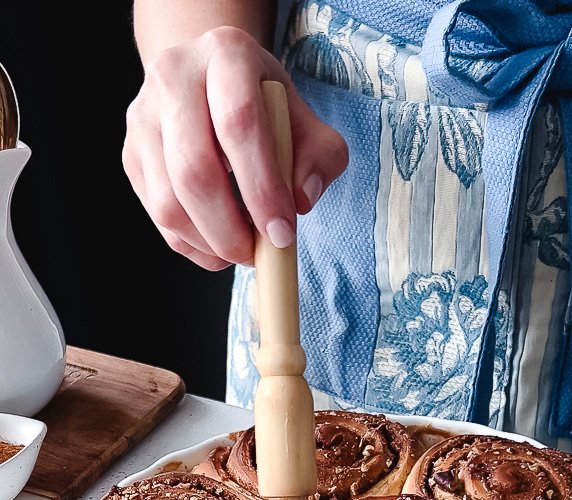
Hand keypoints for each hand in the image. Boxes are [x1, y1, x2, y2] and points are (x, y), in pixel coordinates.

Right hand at [122, 26, 348, 269]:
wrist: (210, 82)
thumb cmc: (265, 107)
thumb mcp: (307, 121)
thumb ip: (320, 158)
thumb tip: (300, 200)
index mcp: (226, 55)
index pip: (239, 123)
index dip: (262, 187)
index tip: (282, 233)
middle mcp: (174, 77)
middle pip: (194, 170)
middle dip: (230, 229)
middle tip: (258, 254)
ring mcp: (144, 117)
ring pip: (168, 203)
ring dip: (209, 243)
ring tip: (242, 249)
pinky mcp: (132, 155)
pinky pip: (157, 218)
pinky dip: (192, 246)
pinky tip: (219, 245)